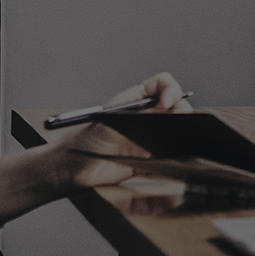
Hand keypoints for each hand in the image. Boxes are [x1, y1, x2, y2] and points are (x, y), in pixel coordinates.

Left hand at [53, 72, 192, 189]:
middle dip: (182, 110)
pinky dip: (176, 155)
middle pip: (176, 106)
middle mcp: (145, 116)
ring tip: (176, 138)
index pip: (161, 85)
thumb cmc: (81, 141)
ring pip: (177, 129)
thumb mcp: (107, 121)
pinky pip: (171, 154)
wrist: (72, 170)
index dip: (170, 90)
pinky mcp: (150, 158)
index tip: (168, 102)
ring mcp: (150, 137)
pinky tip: (172, 156)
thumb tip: (161, 109)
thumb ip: (134, 114)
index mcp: (135, 101)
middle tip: (180, 120)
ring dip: (182, 132)